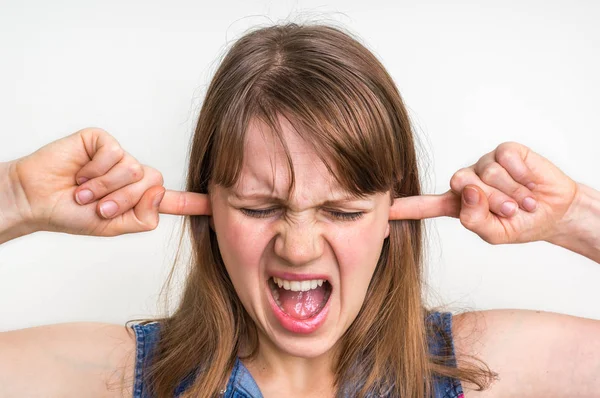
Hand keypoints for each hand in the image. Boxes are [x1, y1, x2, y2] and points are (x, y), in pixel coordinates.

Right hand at [11, 127, 210, 236]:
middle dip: (122, 200)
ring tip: (84, 190)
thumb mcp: (112, 226)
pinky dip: (96, 169)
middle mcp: (133, 176)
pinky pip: (116, 154)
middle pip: (152, 184)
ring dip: (105, 187)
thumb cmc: (71, 214)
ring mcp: (119, 156)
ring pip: (134, 170)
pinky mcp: (104, 141)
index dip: (194, 202)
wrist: (37, 200)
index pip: (171, 201)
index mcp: (138, 199)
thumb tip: (159, 193)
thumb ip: (141, 218)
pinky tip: (81, 171)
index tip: (217, 203)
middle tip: (96, 206)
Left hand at [389, 142, 578, 244]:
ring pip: (485, 173)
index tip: (383, 210)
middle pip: (459, 182)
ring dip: (509, 192)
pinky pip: (504, 159)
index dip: (405, 207)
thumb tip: (467, 190)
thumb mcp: (497, 233)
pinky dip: (520, 175)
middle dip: (489, 201)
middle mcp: (467, 182)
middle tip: (510, 211)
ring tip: (524, 201)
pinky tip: (529, 182)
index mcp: (458, 204)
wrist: (555, 212)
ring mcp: (484, 165)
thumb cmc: (522, 223)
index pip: (425, 206)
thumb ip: (476, 220)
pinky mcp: (504, 152)